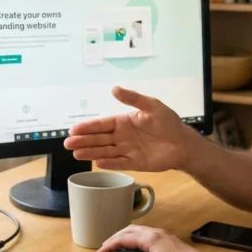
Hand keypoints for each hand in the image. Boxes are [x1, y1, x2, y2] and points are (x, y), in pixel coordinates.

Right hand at [64, 86, 194, 171]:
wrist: (183, 143)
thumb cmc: (168, 123)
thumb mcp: (152, 106)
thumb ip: (133, 98)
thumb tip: (114, 89)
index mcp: (124, 122)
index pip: (102, 124)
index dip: (88, 127)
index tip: (74, 129)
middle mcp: (122, 136)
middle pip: (99, 139)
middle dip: (83, 141)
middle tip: (68, 143)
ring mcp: (127, 150)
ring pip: (105, 151)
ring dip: (91, 152)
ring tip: (76, 154)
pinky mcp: (134, 163)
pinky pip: (119, 163)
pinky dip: (109, 163)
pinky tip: (97, 163)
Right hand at [94, 225, 210, 251]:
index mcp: (150, 238)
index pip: (123, 239)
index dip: (109, 246)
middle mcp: (155, 233)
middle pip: (129, 230)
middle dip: (114, 238)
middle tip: (104, 248)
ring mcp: (162, 235)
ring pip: (137, 231)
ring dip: (124, 237)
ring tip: (115, 246)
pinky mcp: (167, 240)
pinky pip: (145, 234)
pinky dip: (134, 239)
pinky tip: (134, 247)